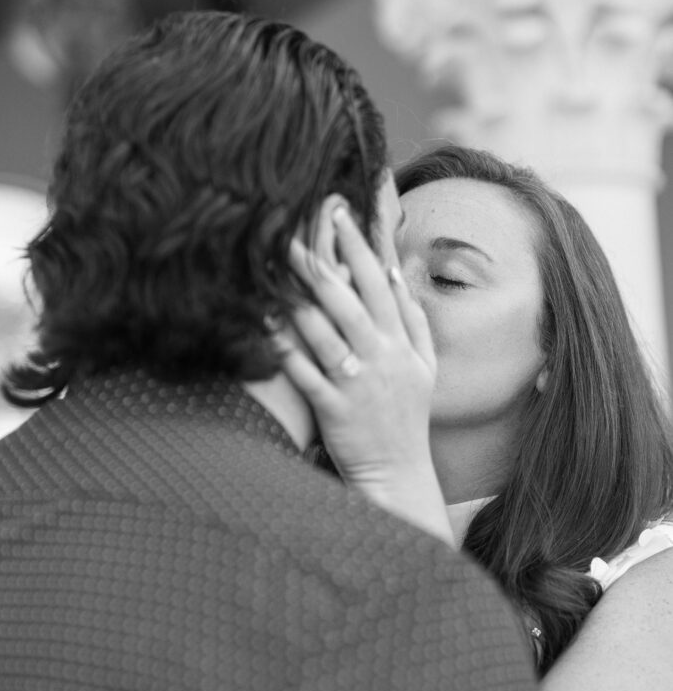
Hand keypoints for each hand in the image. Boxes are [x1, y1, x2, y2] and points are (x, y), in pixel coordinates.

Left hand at [272, 207, 453, 544]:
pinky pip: (308, 375)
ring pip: (327, 334)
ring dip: (299, 300)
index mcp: (403, 344)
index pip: (380, 285)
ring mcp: (359, 384)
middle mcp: (383, 358)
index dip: (359, 249)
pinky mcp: (337, 411)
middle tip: (295, 230)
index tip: (339, 215)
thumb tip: (395, 273)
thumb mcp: (424, 367)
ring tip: (274, 270)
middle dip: (323, 263)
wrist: (399, 475)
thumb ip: (413, 320)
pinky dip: (287, 352)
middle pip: (351, 301)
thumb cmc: (406, 418)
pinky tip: (265, 329)